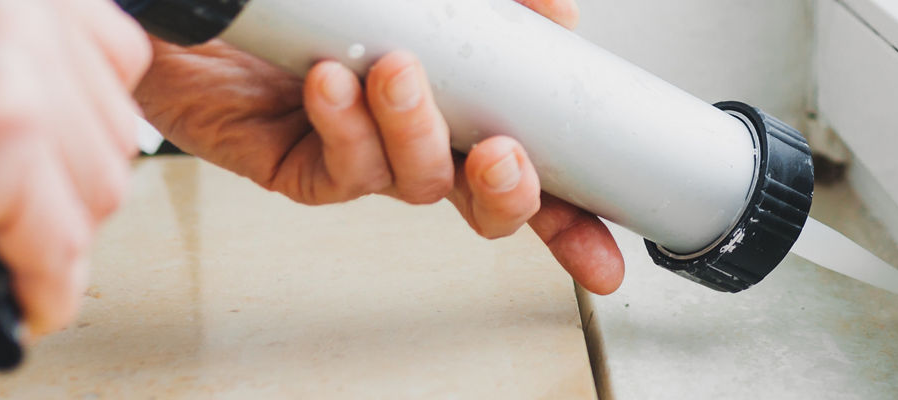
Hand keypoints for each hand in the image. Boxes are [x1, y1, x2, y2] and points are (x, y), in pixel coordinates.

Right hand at [0, 0, 150, 336]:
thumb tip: (58, 120)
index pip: (105, 51)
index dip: (72, 124)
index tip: (38, 164)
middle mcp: (5, 2)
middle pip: (108, 127)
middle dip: (54, 189)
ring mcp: (4, 67)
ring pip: (94, 188)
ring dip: (37, 238)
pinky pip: (60, 241)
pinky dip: (38, 285)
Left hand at [133, 0, 622, 293]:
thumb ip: (496, 5)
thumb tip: (558, 13)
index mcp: (455, 100)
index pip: (530, 168)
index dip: (572, 218)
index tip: (606, 254)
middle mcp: (410, 134)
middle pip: (481, 201)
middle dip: (507, 194)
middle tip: (503, 157)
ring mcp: (355, 151)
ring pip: (411, 180)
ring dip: (412, 130)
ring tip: (394, 71)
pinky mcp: (291, 160)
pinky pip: (334, 170)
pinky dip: (342, 127)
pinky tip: (331, 84)